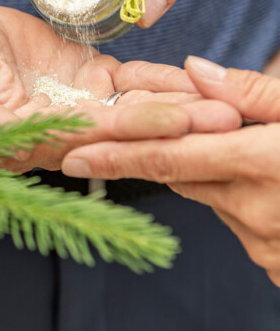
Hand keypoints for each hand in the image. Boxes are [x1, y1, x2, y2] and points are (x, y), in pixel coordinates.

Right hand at [0, 6, 240, 170]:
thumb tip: (8, 143)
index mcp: (31, 139)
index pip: (90, 138)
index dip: (133, 131)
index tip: (179, 125)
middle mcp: (63, 129)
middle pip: (125, 129)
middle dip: (174, 125)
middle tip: (225, 120)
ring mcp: (80, 104)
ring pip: (136, 106)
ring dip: (181, 104)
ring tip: (227, 99)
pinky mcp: (89, 79)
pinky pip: (132, 81)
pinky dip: (165, 81)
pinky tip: (199, 78)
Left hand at [63, 56, 279, 285]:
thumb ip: (252, 92)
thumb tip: (193, 70)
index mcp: (262, 164)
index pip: (167, 159)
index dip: (114, 157)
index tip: (71, 156)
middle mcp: (254, 210)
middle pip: (181, 174)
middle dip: (157, 153)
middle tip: (136, 135)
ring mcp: (264, 243)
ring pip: (205, 195)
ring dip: (203, 170)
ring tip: (233, 148)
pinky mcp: (271, 260)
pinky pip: (231, 218)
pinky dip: (229, 193)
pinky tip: (257, 180)